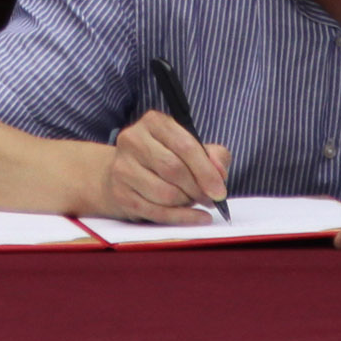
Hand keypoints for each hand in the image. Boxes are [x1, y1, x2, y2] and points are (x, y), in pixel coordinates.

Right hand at [101, 109, 229, 224]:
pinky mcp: (120, 194)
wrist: (124, 172)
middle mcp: (133, 140)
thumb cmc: (164, 158)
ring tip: (193, 200)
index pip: (185, 146)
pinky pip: (156, 212)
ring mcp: (122, 167)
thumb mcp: (189, 147)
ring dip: (187, 203)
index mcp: (153, 122)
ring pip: (165, 193)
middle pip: (173, 169)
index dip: (206, 171)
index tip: (220, 191)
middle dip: (197, 189)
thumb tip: (219, 172)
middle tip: (210, 199)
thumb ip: (213, 155)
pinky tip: (194, 217)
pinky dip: (181, 218)